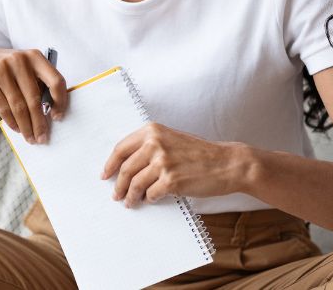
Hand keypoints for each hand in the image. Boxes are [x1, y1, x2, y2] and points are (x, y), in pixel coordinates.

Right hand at [0, 48, 67, 143]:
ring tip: (30, 138)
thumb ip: (37, 83)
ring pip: (18, 106)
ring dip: (26, 126)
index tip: (58, 117)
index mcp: (34, 56)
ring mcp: (1, 69)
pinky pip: (3, 108)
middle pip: (35, 98)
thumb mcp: (22, 68)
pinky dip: (12, 122)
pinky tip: (17, 129)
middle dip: (40, 122)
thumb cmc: (5, 71)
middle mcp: (19, 59)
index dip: (60, 101)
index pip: (56, 80)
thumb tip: (51, 113)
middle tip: (43, 138)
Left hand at [101, 122, 249, 207]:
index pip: (121, 148)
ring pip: (135, 184)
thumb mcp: (172, 139)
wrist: (227, 163)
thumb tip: (126, 165)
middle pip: (125, 169)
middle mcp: (155, 143)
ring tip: (130, 202)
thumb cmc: (201, 153)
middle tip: (116, 195)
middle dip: (118, 185)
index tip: (105, 175)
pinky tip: (151, 199)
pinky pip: (150, 194)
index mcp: (153, 130)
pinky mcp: (171, 180)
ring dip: (130, 196)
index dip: (110, 164)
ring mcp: (163, 162)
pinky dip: (149, 199)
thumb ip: (150, 146)